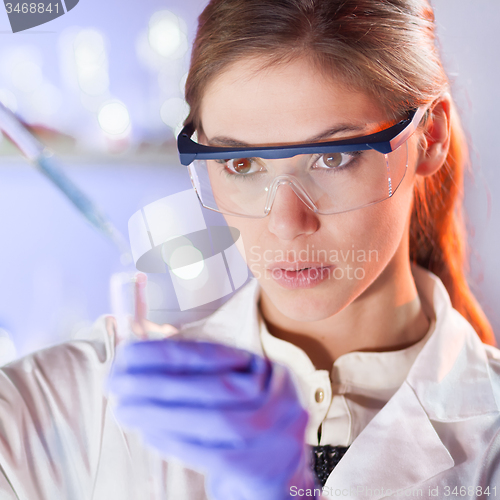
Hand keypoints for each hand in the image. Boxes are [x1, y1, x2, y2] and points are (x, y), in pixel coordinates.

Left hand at [107, 339, 318, 499]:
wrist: (282, 478)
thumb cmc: (247, 428)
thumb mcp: (238, 394)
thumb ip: (204, 376)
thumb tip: (145, 360)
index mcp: (269, 372)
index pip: (216, 354)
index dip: (170, 353)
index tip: (130, 353)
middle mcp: (279, 398)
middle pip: (215, 386)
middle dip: (160, 383)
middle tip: (118, 384)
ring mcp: (275, 433)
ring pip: (213, 419)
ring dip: (162, 414)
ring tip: (126, 410)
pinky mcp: (261, 467)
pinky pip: (212, 453)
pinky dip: (176, 442)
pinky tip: (149, 435)